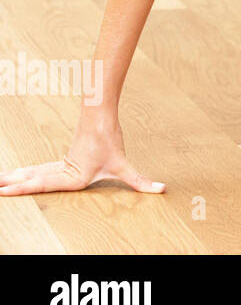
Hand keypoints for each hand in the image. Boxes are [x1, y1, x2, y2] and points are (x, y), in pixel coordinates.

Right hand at [0, 119, 164, 196]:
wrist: (100, 115)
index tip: (4, 190)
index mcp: (73, 177)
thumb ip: (141, 181)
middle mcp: (63, 172)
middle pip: (34, 179)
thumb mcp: (124, 165)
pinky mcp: (63, 160)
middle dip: (13, 185)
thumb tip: (162, 189)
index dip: (22, 188)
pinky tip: (16, 175)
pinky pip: (40, 169)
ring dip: (17, 178)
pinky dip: (26, 173)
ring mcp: (61, 165)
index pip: (43, 184)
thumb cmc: (109, 139)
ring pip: (35, 173)